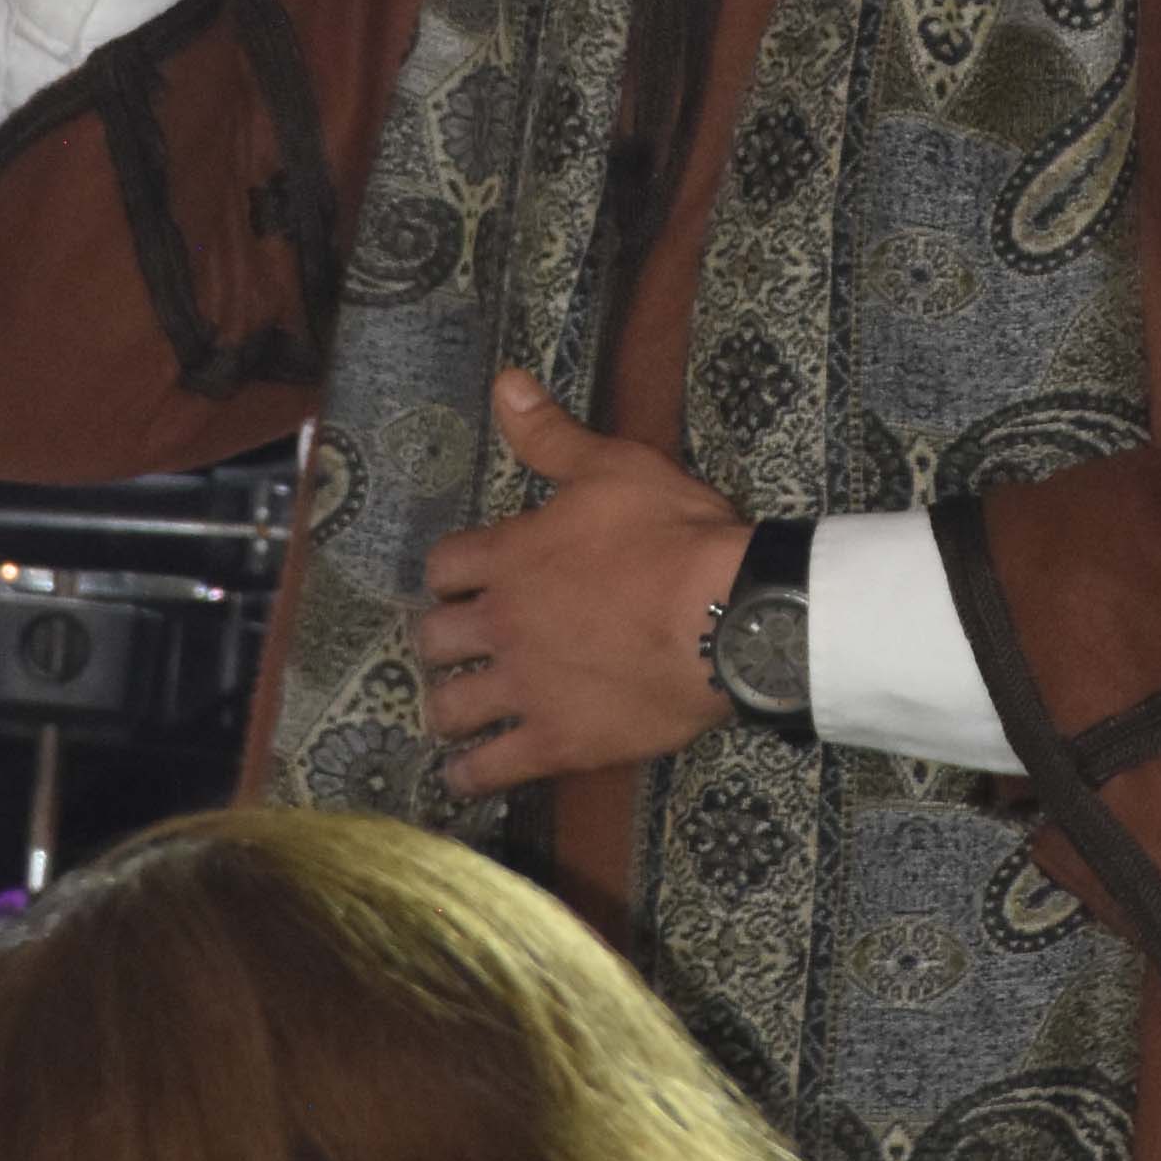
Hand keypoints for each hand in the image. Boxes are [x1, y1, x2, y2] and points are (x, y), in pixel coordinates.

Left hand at [418, 375, 749, 801]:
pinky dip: (470, 774)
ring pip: (450, 706)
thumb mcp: (614, 467)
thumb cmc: (674, 535)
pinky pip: (491, 768)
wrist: (726, 616)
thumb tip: (503, 384)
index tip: (460, 581)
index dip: (449, 573)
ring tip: (452, 711)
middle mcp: (502, 623)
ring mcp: (525, 687)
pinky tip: (463, 776)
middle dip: (438, 640)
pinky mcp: (557, 741)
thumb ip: (551, 435)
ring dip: (445, 706)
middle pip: (434, 638)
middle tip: (454, 646)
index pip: (444, 565)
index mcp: (509, 557)